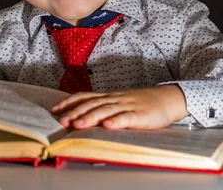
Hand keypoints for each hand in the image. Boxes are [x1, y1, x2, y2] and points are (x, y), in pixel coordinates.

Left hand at [51, 85, 188, 129]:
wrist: (167, 99)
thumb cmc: (142, 103)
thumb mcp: (120, 102)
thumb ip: (104, 106)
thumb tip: (82, 114)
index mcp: (109, 96)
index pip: (85, 97)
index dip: (70, 102)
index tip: (54, 109)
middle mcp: (116, 99)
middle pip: (93, 104)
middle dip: (76, 112)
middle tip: (62, 120)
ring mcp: (128, 106)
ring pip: (107, 110)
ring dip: (92, 117)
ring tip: (79, 124)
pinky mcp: (140, 115)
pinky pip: (127, 118)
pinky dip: (117, 121)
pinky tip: (108, 126)